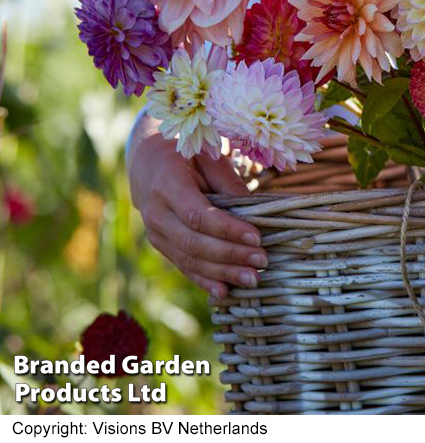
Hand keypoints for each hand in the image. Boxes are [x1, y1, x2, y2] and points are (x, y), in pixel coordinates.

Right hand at [127, 114, 265, 296]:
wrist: (146, 159)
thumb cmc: (184, 150)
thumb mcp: (206, 154)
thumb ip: (227, 181)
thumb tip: (253, 209)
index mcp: (166, 184)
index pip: (198, 215)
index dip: (228, 229)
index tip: (257, 237)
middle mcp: (155, 213)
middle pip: (194, 242)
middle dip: (230, 255)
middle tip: (262, 261)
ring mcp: (155, 233)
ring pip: (189, 259)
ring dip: (222, 272)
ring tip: (252, 280)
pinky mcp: (161, 244)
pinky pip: (183, 265)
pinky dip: (205, 280)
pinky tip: (225, 292)